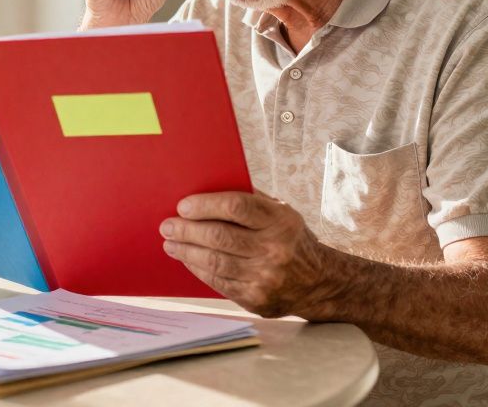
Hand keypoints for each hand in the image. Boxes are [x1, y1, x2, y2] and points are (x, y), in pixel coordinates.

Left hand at [159, 192, 331, 317]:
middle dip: (187, 230)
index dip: (205, 205)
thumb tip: (206, 189)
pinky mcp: (256, 299)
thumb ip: (251, 200)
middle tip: (167, 225)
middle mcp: (275, 249)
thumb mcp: (281, 213)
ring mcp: (266, 277)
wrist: (319, 282)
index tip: (183, 206)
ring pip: (214, 262)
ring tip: (170, 243)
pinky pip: (218, 282)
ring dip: (186, 251)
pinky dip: (198, 269)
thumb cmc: (290, 238)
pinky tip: (188, 259)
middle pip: (219, 236)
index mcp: (281, 221)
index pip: (236, 207)